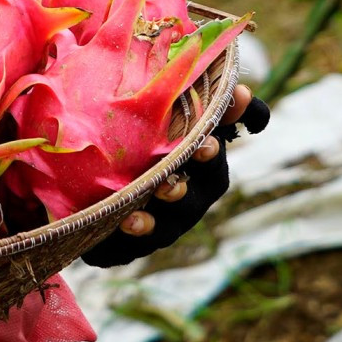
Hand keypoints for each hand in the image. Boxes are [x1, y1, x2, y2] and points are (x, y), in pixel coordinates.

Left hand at [80, 84, 270, 268]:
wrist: (101, 178)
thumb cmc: (153, 140)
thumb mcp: (175, 117)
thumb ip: (209, 104)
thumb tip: (240, 92)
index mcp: (202, 171)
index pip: (213, 164)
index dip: (210, 156)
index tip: (207, 142)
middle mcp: (187, 202)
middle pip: (189, 203)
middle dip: (180, 192)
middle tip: (170, 183)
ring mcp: (161, 226)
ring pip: (161, 231)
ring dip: (149, 225)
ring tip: (132, 220)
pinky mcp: (128, 245)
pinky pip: (124, 250)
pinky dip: (117, 244)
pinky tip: (106, 234)